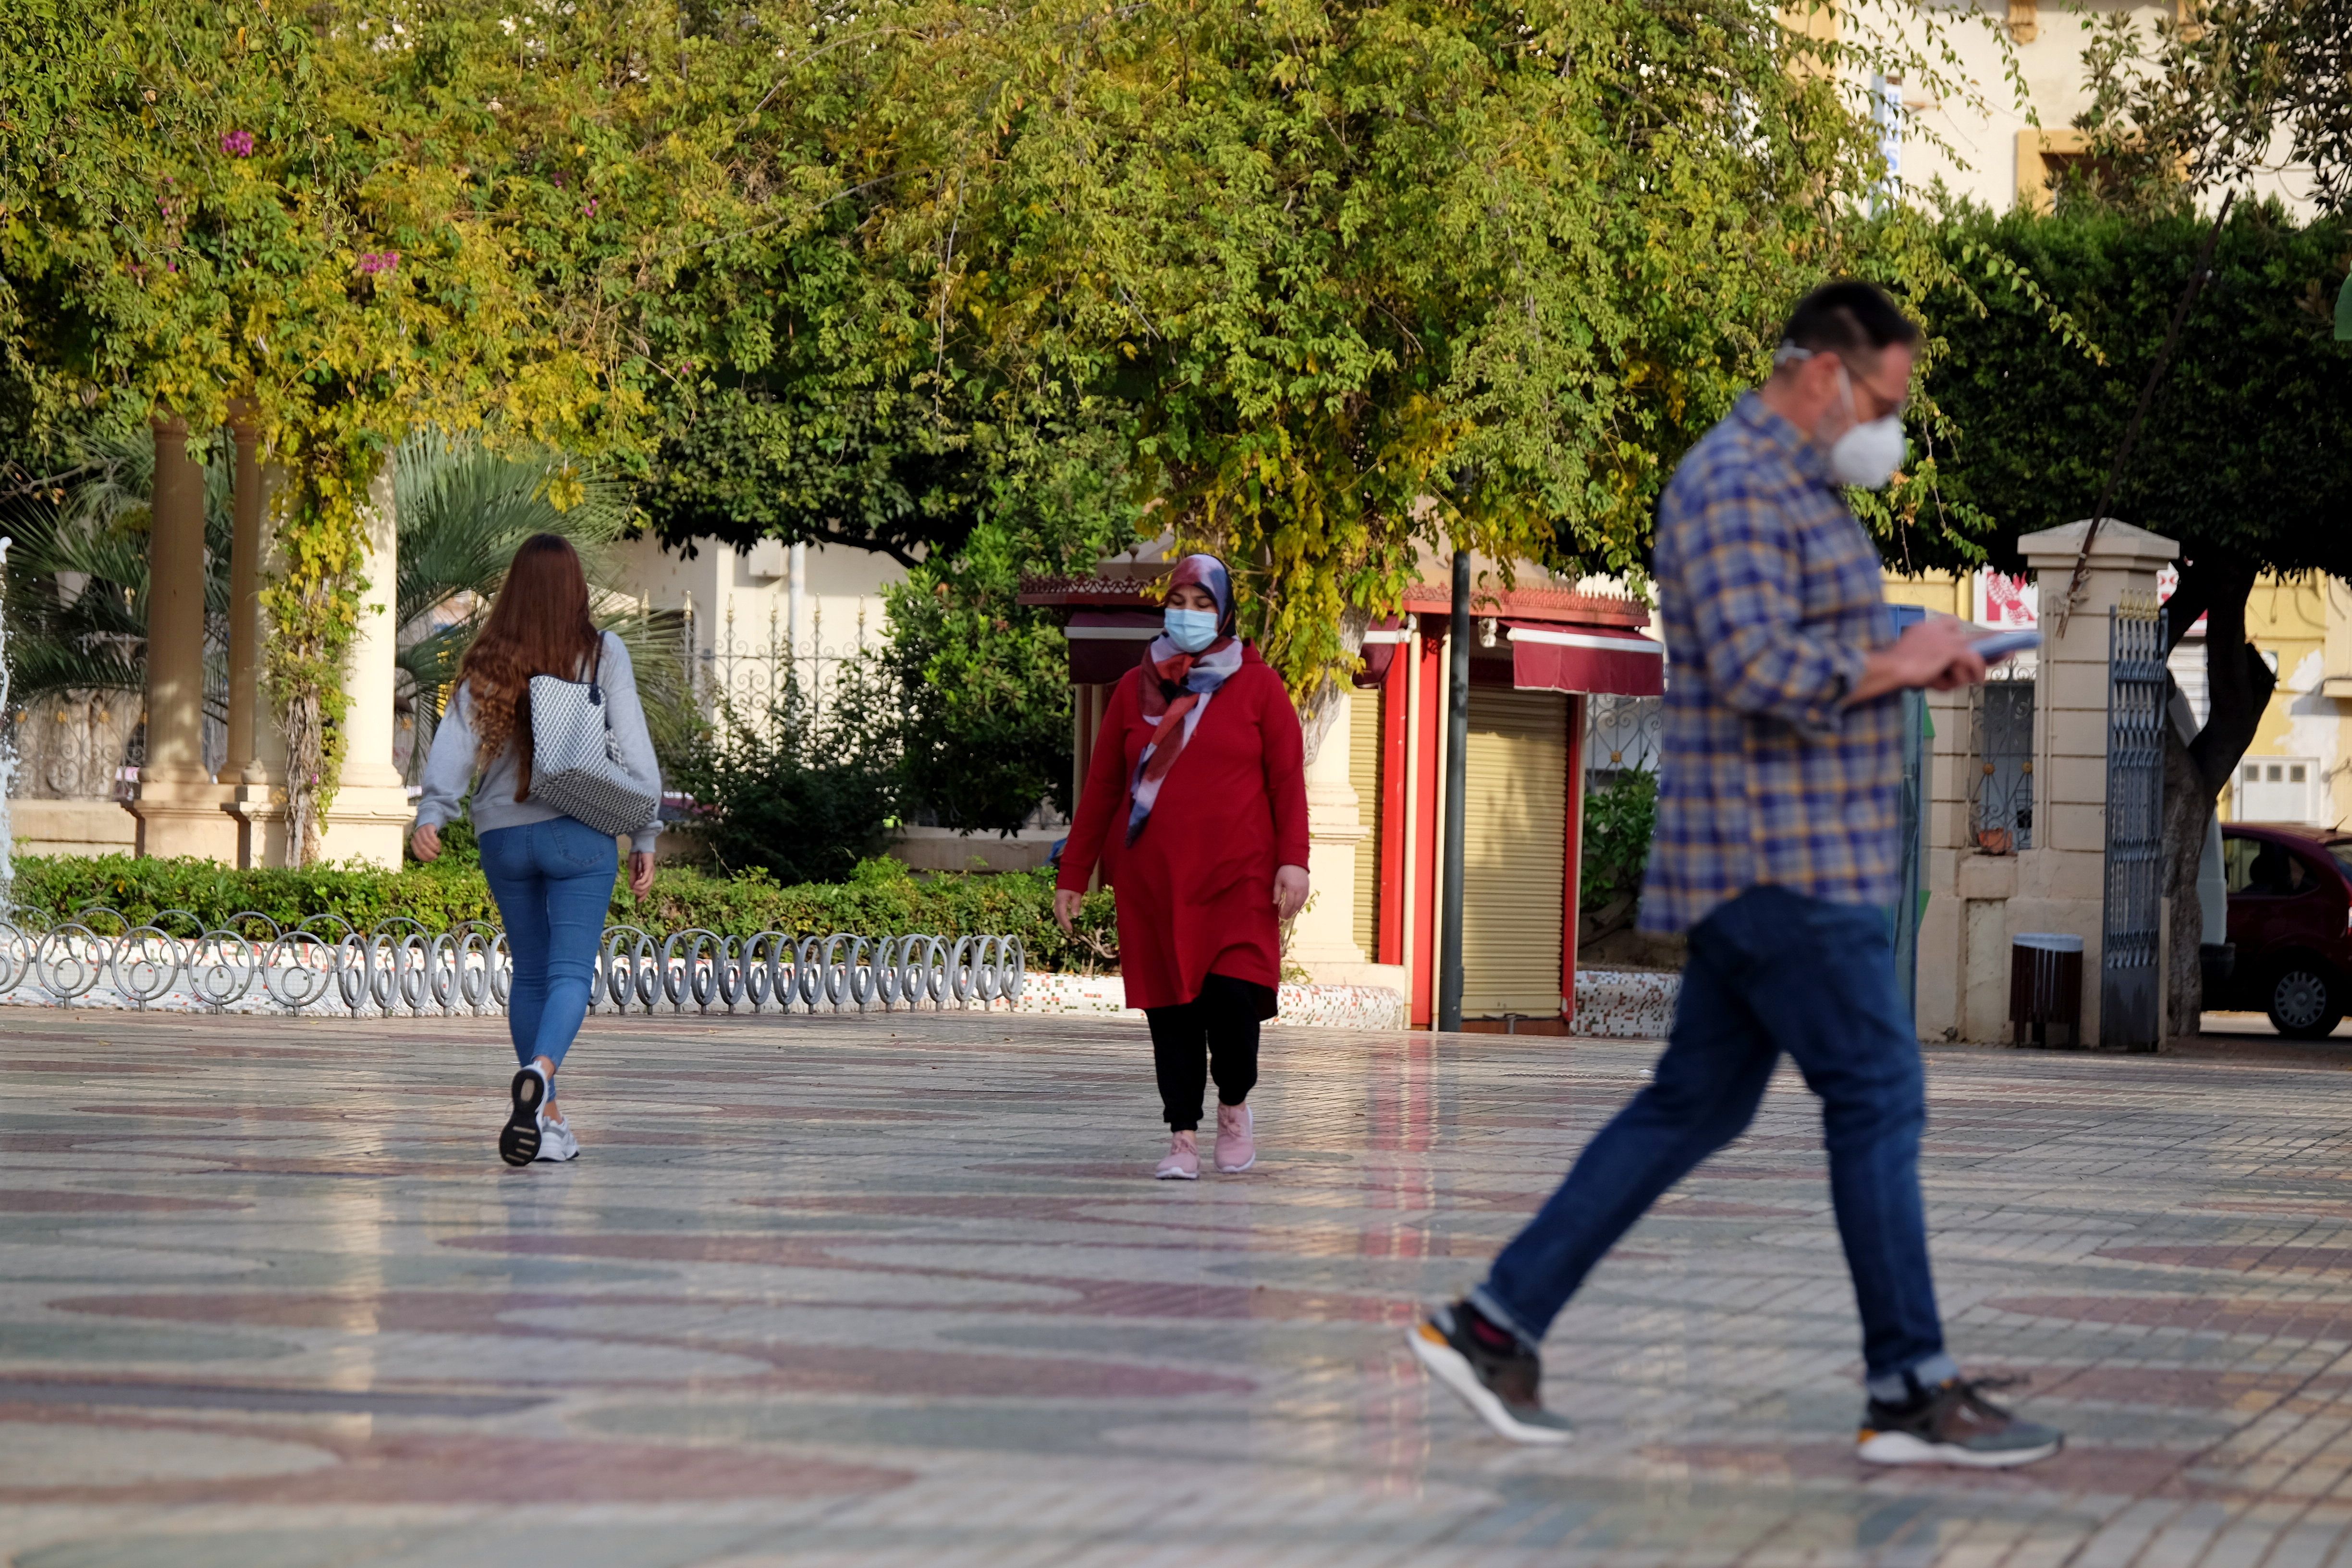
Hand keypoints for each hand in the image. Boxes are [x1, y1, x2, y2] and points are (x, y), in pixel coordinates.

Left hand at [410, 823, 439, 862]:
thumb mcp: (424, 845)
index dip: (425, 857)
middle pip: (422, 847)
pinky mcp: (428, 828)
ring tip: (438, 851)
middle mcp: (416, 836)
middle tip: (436, 857)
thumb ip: (425, 851)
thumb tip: (431, 860)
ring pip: (426, 842)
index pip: (417, 852)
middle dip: (430, 854)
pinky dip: (436, 842)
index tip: (431, 860)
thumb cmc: (427, 838)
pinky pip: (431, 837)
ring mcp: (421, 831)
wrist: (428, 826)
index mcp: (413, 842)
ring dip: (433, 848)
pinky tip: (438, 845)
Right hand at [628, 851, 655, 897]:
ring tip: (634, 888)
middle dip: (642, 893)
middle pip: (648, 887)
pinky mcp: (649, 867)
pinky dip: (641, 882)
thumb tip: (632, 887)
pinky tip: (636, 884)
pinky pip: (647, 877)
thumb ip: (633, 878)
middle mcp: (650, 874)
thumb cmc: (636, 857)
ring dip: (641, 888)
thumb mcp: (632, 870)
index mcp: (646, 875)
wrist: (638, 846)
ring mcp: (651, 871)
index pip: (647, 887)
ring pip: (649, 884)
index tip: (638, 901)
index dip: (643, 895)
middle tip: (635, 895)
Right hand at [1053, 888, 1082, 932]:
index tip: (1071, 929)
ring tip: (1067, 927)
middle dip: (1063, 924)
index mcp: (1061, 901)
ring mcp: (1056, 901)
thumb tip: (1075, 916)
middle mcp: (1057, 902)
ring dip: (1061, 921)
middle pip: (1058, 916)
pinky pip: (1058, 911)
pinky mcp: (1058, 901)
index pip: (1062, 915)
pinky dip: (1061, 917)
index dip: (1066, 923)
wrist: (1069, 876)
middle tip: (1070, 931)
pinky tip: (1065, 920)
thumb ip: (1076, 904)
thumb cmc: (1074, 885)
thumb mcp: (1077, 894)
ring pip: (1057, 914)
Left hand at [1273, 864, 1309, 920]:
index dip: (1285, 911)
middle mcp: (1300, 891)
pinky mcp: (1307, 889)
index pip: (1289, 904)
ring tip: (1289, 914)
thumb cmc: (1284, 871)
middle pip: (1295, 906)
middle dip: (1290, 913)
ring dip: (1295, 910)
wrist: (1296, 862)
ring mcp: (1305, 890)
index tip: (1281, 915)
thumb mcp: (1278, 881)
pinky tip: (1295, 907)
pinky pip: (1304, 900)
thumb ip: (1276, 893)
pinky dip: (1299, 905)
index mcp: (1292, 888)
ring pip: (1301, 904)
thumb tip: (1275, 903)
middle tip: (1285, 917)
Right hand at [1849, 616, 1987, 704]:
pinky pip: (1974, 660)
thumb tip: (1954, 672)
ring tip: (1966, 680)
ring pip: (1972, 653)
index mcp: (1924, 630)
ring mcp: (1946, 639)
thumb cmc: (1898, 670)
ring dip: (1970, 671)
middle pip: (1972, 636)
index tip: (1972, 643)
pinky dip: (1977, 671)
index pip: (1950, 624)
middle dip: (1991, 644)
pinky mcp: (1952, 649)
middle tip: (2008, 651)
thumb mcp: (1915, 663)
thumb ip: (1931, 662)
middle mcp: (1937, 630)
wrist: (1891, 669)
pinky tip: (1978, 678)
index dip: (1963, 635)